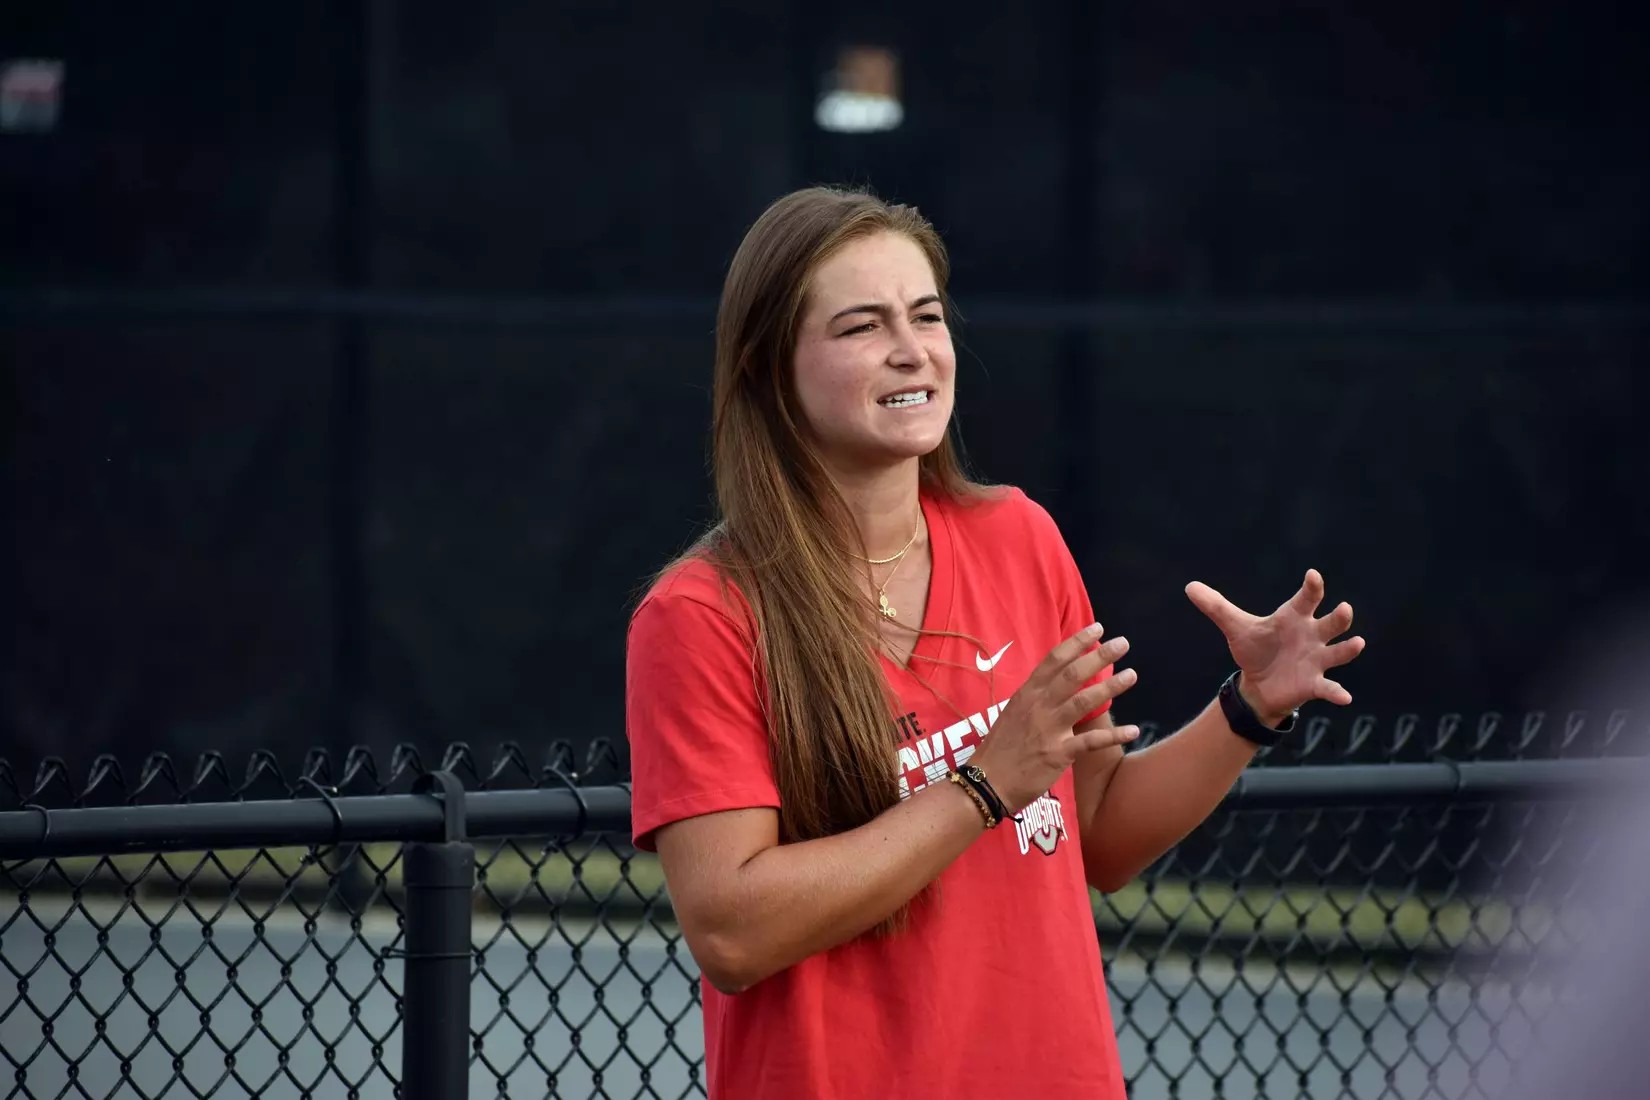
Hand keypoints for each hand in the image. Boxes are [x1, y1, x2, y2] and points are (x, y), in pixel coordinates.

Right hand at [969, 624, 1140, 814]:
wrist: (987, 782)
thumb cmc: (1000, 748)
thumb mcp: (1013, 714)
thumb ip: (1036, 699)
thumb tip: (1057, 686)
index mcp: (1027, 694)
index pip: (1054, 659)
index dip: (1077, 642)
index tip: (1098, 629)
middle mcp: (1038, 706)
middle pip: (1072, 673)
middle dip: (1099, 656)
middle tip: (1122, 644)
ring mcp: (1048, 728)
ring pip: (1084, 701)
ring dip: (1111, 687)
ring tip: (1132, 675)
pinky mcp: (1057, 753)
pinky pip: (1091, 742)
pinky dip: (1114, 735)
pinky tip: (1133, 730)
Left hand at [1185, 569, 1365, 724]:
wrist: (1258, 683)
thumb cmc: (1255, 649)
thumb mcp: (1235, 628)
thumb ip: (1216, 608)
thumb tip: (1189, 587)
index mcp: (1294, 617)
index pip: (1307, 598)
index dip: (1312, 587)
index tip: (1313, 576)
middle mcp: (1311, 635)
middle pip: (1332, 623)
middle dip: (1340, 617)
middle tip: (1344, 608)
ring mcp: (1317, 659)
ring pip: (1339, 651)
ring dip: (1349, 648)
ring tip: (1358, 643)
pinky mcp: (1314, 683)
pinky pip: (1329, 688)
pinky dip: (1337, 692)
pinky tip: (1344, 697)